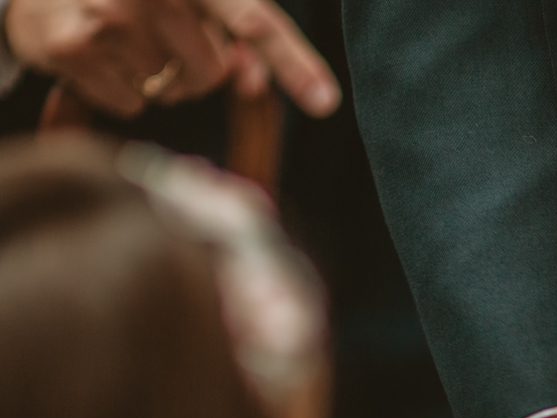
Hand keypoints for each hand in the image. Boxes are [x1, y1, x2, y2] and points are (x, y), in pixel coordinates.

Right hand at [6, 0, 338, 118]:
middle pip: (212, 70)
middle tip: (160, 39)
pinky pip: (130, 103)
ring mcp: (107, 17)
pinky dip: (120, 90)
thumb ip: (233, 27)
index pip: (254, 20)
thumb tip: (255, 77)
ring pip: (171, 90)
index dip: (294, 63)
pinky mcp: (72, 48)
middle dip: (196, 67)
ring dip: (157, 78)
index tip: (326, 101)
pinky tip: (96, 53)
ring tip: (123, 41)